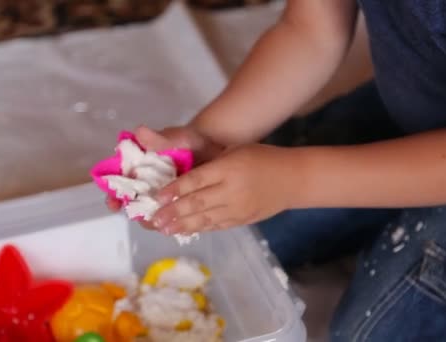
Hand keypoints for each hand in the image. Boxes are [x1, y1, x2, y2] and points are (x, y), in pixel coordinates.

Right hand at [106, 125, 223, 223]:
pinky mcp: (177, 206)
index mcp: (136, 169)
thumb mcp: (174, 138)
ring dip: (153, 220)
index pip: (117, 185)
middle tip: (145, 217)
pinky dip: (172, 223)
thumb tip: (139, 132)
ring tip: (162, 223)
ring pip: (151, 215)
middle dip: (135, 212)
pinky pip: (171, 219)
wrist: (212, 147)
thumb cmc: (187, 141)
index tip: (114, 203)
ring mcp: (161, 197)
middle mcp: (145, 185)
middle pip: (132, 205)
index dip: (113, 196)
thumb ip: (157, 139)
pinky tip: (179, 225)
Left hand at [150, 144, 295, 233]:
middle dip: (173, 212)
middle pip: (197, 202)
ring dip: (182, 225)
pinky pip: (216, 226)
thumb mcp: (234, 150)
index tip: (158, 196)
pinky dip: (199, 229)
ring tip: (163, 229)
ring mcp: (237, 208)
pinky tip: (184, 231)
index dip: (176, 189)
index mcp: (229, 168)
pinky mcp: (242, 220)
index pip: (197, 180)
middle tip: (153, 219)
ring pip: (205, 219)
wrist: (292, 178)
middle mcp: (232, 190)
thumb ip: (209, 161)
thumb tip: (180, 173)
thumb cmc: (260, 157)